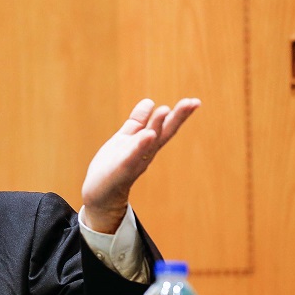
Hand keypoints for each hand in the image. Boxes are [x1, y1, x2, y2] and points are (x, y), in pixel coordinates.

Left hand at [81, 98, 200, 232]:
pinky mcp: (121, 170)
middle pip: (163, 133)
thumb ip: (137, 121)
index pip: (165, 127)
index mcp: (146, 143)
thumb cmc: (113, 165)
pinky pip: (132, 157)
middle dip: (178, 118)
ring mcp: (134, 161)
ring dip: (157, 126)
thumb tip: (150, 101)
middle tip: (193, 102)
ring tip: (165, 110)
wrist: (99, 193)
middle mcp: (145, 153)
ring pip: (148, 143)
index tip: (194, 101)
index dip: (179, 115)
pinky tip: (147, 135)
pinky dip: (140, 146)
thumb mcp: (126, 138)